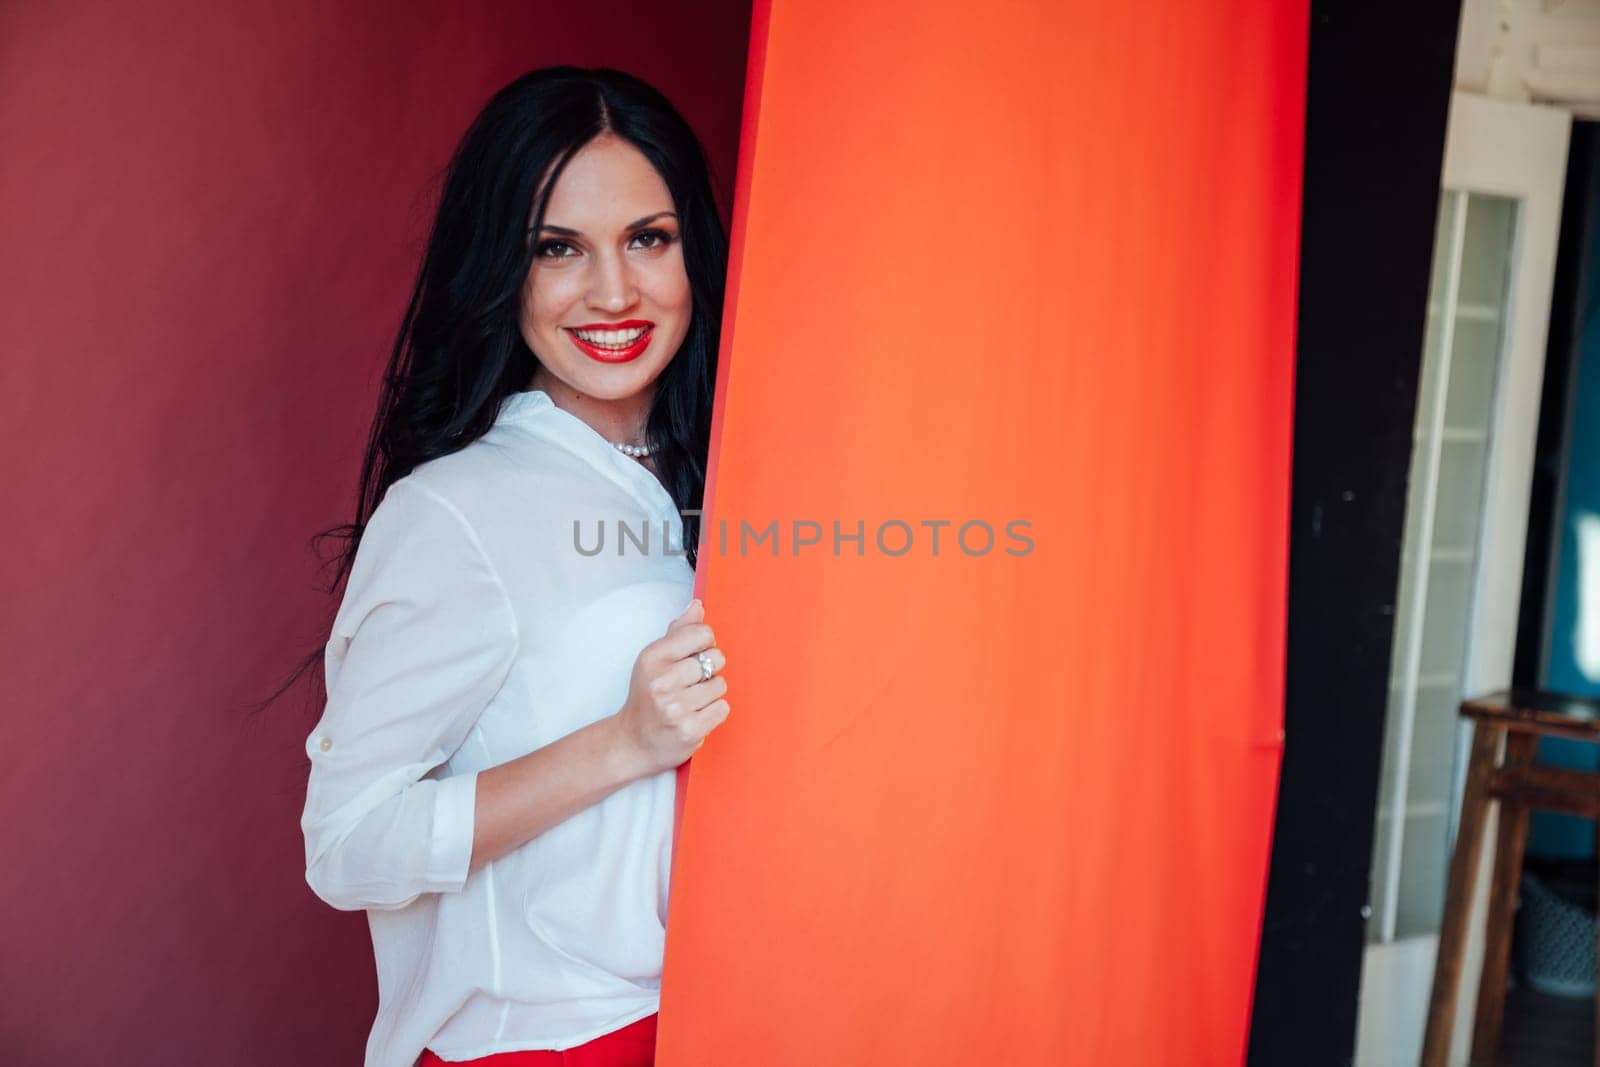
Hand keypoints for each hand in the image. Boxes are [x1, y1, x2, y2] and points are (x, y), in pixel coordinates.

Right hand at [614, 598, 729, 774]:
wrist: (633, 741)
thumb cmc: (647, 695)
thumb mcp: (654, 659)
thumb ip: (678, 632)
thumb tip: (697, 605)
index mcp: (653, 657)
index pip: (702, 633)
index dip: (706, 643)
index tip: (696, 655)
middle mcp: (662, 681)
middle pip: (716, 659)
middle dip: (709, 670)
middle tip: (691, 683)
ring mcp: (675, 707)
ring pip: (721, 685)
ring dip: (711, 693)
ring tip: (691, 701)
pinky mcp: (689, 730)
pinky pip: (722, 709)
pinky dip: (714, 712)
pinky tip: (695, 715)